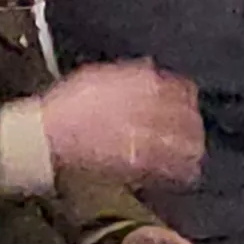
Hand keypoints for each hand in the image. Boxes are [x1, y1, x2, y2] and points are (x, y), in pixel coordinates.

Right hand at [38, 62, 205, 184]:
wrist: (47, 134)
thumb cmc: (68, 104)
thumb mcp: (99, 76)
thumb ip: (129, 73)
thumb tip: (151, 68)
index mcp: (138, 83)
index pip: (181, 90)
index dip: (189, 100)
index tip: (191, 106)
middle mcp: (147, 107)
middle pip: (187, 118)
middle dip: (195, 126)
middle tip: (196, 133)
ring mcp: (143, 136)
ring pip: (183, 144)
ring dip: (192, 149)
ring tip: (195, 155)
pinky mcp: (136, 163)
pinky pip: (168, 168)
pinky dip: (180, 173)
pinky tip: (185, 175)